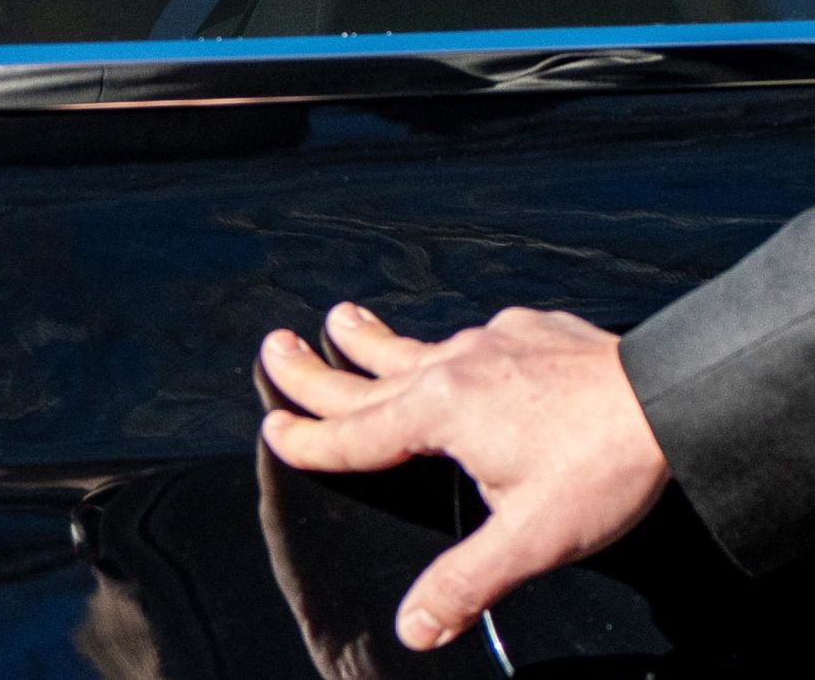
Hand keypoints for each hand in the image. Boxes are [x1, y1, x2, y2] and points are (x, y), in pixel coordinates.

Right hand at [258, 304, 669, 652]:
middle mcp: (451, 368)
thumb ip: (465, 581)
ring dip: (368, 338)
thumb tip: (414, 627)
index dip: (307, 438)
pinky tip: (455, 345)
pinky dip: (443, 344)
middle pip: (363, 374)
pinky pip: (468, 337)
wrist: (674, 394)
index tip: (272, 431)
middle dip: (312, 368)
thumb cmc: (603, 464)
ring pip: (411, 344)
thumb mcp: (531, 538)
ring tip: (339, 319)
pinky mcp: (524, 329)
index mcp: (438, 413)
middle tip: (273, 347)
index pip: (353, 434)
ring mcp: (487, 342)